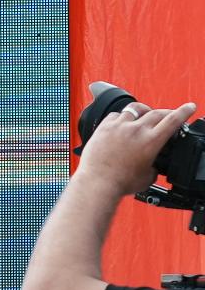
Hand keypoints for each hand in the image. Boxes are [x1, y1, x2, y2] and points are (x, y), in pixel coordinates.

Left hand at [75, 82, 195, 197]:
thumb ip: (154, 166)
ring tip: (145, 114)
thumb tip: (152, 164)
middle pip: (156, 113)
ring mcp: (119, 126)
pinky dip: (122, 117)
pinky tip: (122, 122)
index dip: (184, 112)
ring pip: (135, 109)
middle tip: (170, 115)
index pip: (173, 121)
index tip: (190, 107)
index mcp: (151, 141)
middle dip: (167, 112)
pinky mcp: (104, 127)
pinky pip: (115, 115)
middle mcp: (136, 130)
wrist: (98, 182)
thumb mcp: (148, 176)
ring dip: (144, 111)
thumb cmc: (121, 182)